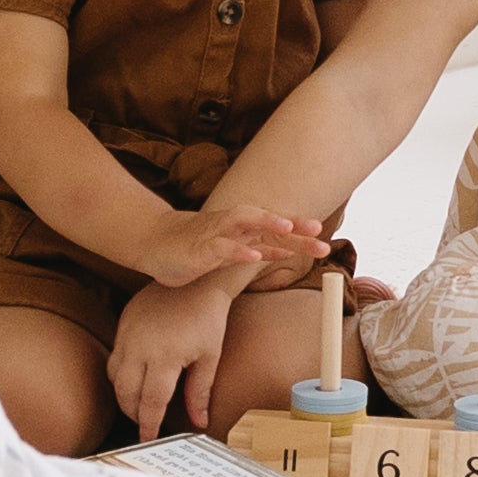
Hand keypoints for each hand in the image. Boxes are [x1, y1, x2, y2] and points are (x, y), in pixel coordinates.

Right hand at [108, 267, 243, 439]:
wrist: (197, 278)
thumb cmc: (208, 317)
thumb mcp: (209, 356)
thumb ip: (200, 392)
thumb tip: (200, 422)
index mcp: (164, 357)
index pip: (151, 401)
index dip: (148, 424)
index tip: (148, 439)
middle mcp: (140, 346)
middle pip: (126, 393)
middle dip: (133, 413)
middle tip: (144, 424)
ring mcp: (128, 334)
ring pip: (114, 377)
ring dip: (123, 396)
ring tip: (137, 406)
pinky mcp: (123, 324)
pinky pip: (114, 357)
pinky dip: (119, 375)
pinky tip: (133, 380)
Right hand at [134, 199, 332, 290]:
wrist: (154, 243)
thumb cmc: (197, 247)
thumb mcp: (234, 249)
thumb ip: (260, 248)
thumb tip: (289, 250)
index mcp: (243, 228)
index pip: (275, 226)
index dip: (299, 229)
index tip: (323, 235)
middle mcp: (233, 226)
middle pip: (267, 220)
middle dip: (292, 224)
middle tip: (319, 230)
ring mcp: (215, 234)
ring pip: (243, 223)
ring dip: (265, 224)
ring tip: (288, 229)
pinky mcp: (200, 249)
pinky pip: (221, 247)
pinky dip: (238, 251)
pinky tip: (254, 256)